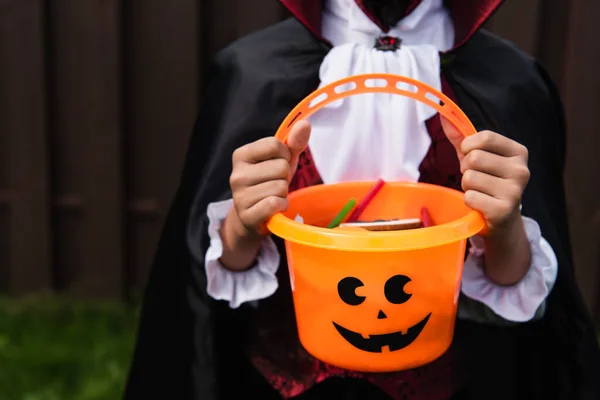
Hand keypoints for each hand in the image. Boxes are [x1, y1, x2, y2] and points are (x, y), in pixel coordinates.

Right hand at [229, 120, 311, 235]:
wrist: (252, 216)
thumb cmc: (268, 183)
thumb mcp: (281, 160)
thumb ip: (293, 142)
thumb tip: (305, 124)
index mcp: (241, 155)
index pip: (275, 145)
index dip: (284, 155)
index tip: (276, 165)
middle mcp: (236, 175)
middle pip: (281, 167)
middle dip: (284, 177)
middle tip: (274, 184)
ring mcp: (240, 197)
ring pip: (280, 186)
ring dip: (283, 193)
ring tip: (272, 196)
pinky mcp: (247, 215)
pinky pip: (276, 203)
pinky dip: (281, 206)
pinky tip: (273, 208)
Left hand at [441, 118, 529, 236]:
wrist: (501, 222)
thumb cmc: (487, 184)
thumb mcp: (477, 157)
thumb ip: (461, 136)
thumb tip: (443, 113)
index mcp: (518, 152)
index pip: (485, 137)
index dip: (469, 146)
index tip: (470, 156)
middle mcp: (521, 170)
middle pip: (474, 158)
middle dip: (466, 170)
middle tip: (476, 181)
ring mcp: (515, 192)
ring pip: (470, 178)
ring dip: (467, 187)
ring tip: (479, 193)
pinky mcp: (503, 210)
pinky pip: (470, 197)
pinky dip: (469, 201)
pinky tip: (480, 206)